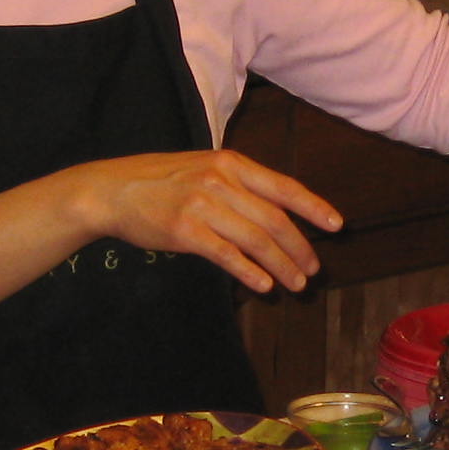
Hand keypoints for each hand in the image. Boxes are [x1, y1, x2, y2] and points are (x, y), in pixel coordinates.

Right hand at [70, 149, 341, 295]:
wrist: (112, 190)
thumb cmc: (160, 182)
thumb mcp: (203, 169)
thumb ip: (237, 186)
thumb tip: (273, 215)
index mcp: (231, 164)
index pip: (284, 187)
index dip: (314, 207)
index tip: (336, 226)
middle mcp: (222, 181)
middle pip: (275, 219)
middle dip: (300, 248)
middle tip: (313, 271)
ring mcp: (203, 205)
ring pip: (257, 240)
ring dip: (281, 265)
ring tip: (295, 285)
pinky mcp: (186, 230)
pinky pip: (227, 255)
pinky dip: (250, 272)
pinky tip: (263, 286)